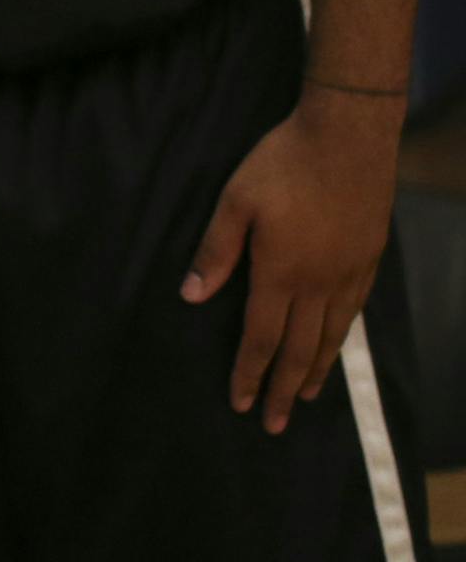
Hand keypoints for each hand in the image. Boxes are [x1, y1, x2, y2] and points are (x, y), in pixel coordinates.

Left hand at [180, 93, 398, 431]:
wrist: (347, 136)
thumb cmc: (282, 164)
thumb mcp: (236, 201)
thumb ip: (215, 251)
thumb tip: (192, 296)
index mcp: (281, 272)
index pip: (262, 337)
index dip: (250, 372)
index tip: (242, 404)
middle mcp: (319, 282)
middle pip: (301, 349)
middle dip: (285, 389)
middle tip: (276, 425)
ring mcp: (350, 272)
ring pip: (333, 335)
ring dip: (317, 370)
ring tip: (309, 397)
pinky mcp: (369, 257)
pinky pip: (354, 311)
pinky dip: (342, 338)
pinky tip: (336, 344)